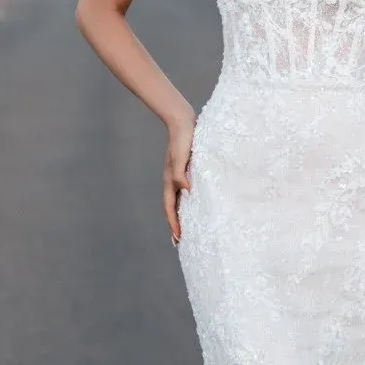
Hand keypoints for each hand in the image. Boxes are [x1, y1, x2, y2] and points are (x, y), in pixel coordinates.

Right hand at [163, 113, 195, 244]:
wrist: (183, 122)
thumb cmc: (183, 139)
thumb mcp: (181, 156)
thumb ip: (180, 173)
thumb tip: (186, 191)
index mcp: (170, 181)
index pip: (170, 208)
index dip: (173, 224)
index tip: (178, 239)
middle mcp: (172, 181)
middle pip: (172, 208)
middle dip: (175, 225)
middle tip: (179, 241)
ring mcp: (178, 177)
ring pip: (179, 201)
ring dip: (181, 215)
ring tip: (186, 228)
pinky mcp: (186, 171)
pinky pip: (186, 192)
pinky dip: (188, 202)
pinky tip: (195, 205)